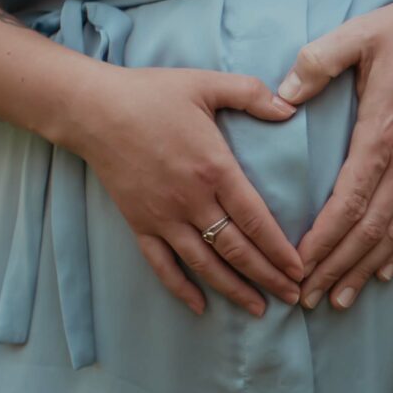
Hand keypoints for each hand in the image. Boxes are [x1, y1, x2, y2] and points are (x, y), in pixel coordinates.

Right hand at [65, 65, 304, 316]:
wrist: (93, 110)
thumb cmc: (151, 94)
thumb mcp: (206, 84)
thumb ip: (251, 93)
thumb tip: (290, 106)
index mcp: (214, 169)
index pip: (256, 220)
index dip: (280, 249)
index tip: (299, 269)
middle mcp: (191, 200)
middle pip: (236, 250)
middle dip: (268, 277)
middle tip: (293, 297)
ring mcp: (163, 217)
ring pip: (204, 265)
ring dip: (234, 290)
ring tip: (259, 309)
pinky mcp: (139, 224)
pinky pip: (162, 265)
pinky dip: (181, 289)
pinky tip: (201, 306)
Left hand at [277, 0, 392, 309]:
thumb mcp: (358, 35)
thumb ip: (316, 63)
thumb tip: (280, 96)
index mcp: (382, 133)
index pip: (348, 202)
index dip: (323, 240)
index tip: (299, 265)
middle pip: (369, 229)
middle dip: (337, 267)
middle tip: (310, 297)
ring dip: (366, 269)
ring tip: (341, 298)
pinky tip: (384, 272)